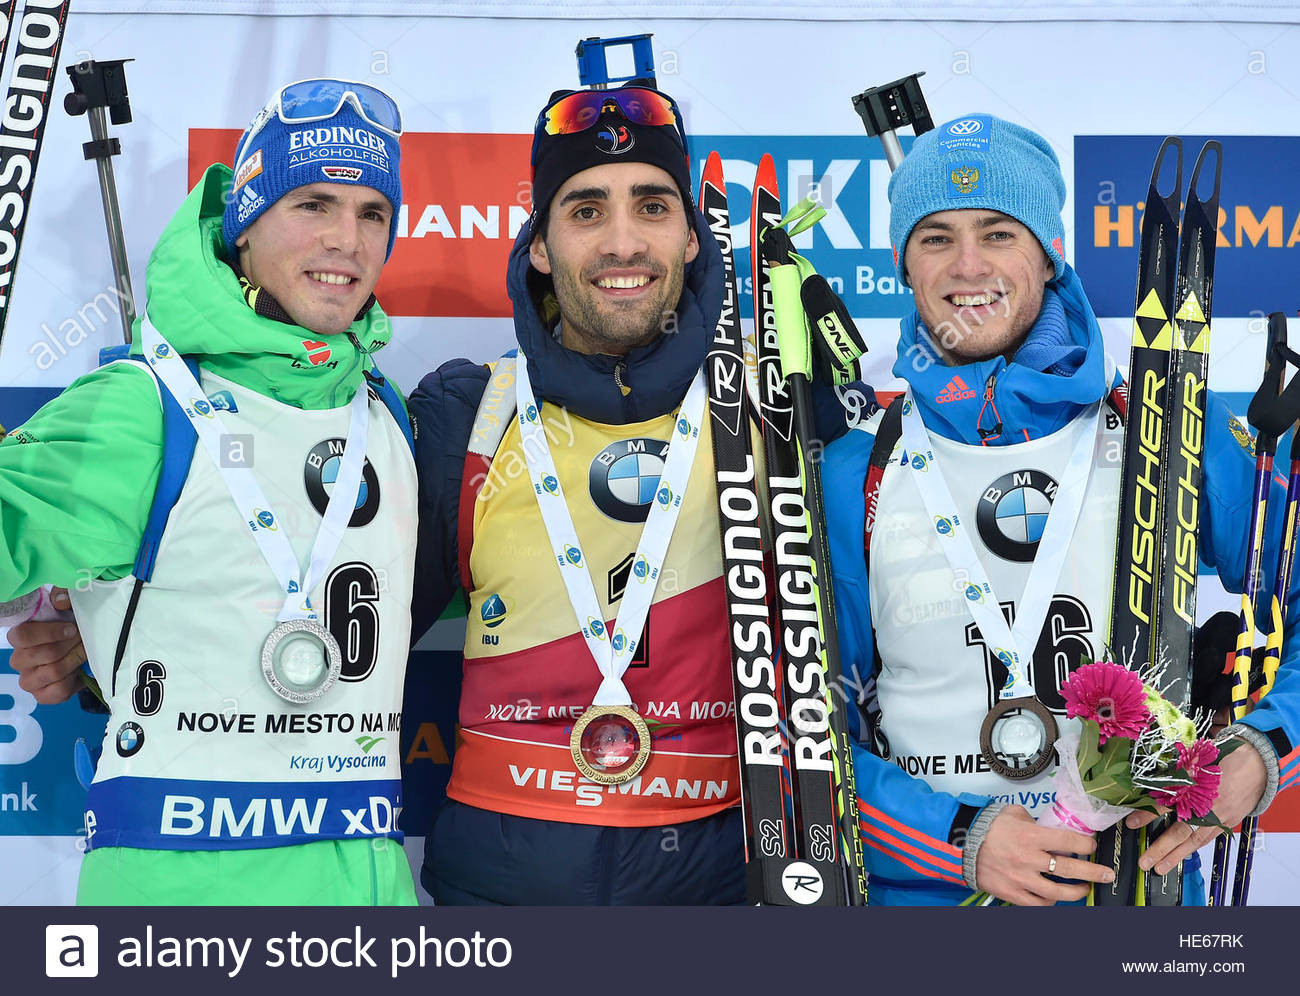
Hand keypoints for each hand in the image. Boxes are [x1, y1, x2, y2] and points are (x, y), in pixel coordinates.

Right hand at [7, 588, 83, 704]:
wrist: (83, 652)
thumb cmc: (72, 627)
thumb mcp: (69, 607)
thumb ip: (63, 595)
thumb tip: (60, 600)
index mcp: (19, 637)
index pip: (23, 636)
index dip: (51, 632)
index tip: (72, 628)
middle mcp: (19, 659)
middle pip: (45, 654)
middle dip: (71, 645)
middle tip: (84, 639)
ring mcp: (28, 680)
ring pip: (54, 671)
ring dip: (75, 660)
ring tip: (84, 652)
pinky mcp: (41, 695)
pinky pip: (57, 691)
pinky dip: (73, 680)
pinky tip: (77, 671)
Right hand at [975, 804, 1115, 905]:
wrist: (961, 844)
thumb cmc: (986, 827)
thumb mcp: (1012, 813)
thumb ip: (1034, 820)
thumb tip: (1050, 826)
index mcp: (1030, 836)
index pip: (1070, 842)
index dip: (1086, 844)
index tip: (1091, 845)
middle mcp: (1028, 859)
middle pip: (1070, 870)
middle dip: (1094, 873)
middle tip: (1106, 874)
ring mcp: (1021, 879)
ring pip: (1057, 893)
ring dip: (1076, 893)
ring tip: (1084, 889)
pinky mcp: (1012, 893)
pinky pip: (1037, 904)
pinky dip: (1050, 904)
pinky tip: (1055, 899)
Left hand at [1128, 742, 1267, 875]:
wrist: (1257, 763)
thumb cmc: (1224, 757)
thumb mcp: (1196, 759)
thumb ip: (1175, 773)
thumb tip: (1148, 784)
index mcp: (1199, 787)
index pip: (1168, 803)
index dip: (1148, 813)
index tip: (1131, 823)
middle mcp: (1210, 806)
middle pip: (1182, 830)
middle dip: (1162, 848)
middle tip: (1145, 861)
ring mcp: (1221, 816)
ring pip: (1195, 839)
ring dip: (1177, 855)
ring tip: (1160, 867)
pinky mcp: (1228, 822)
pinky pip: (1208, 837)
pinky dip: (1193, 847)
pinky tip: (1181, 855)